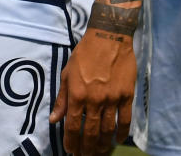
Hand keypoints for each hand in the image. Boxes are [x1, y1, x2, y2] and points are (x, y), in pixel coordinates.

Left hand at [49, 30, 135, 155]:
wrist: (109, 37)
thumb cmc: (84, 54)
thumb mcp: (67, 73)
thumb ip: (62, 98)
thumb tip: (54, 119)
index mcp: (77, 94)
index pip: (73, 126)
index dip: (72, 142)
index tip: (71, 151)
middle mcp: (94, 100)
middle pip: (91, 132)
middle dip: (87, 148)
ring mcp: (112, 99)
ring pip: (108, 130)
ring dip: (103, 145)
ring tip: (100, 152)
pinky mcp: (127, 96)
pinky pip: (125, 120)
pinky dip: (121, 134)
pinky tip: (117, 140)